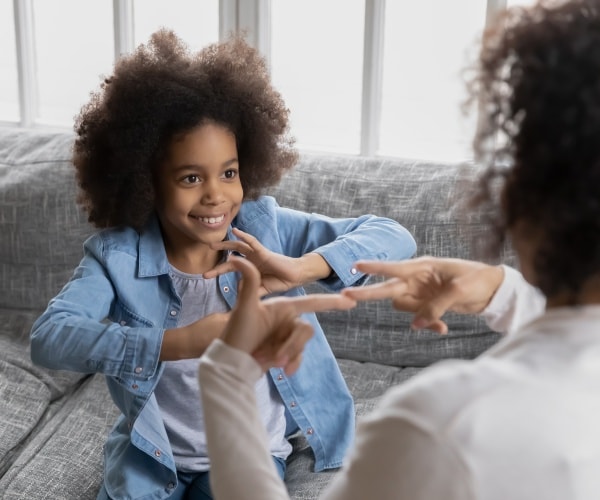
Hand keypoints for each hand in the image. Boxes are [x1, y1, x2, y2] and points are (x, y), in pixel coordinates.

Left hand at [205, 228, 330, 295]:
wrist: (296, 277)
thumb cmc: (280, 281)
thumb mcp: (261, 289)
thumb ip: (249, 289)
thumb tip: (237, 290)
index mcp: (249, 267)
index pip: (230, 267)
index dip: (218, 270)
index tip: (206, 276)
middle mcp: (251, 259)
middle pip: (230, 257)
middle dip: (217, 264)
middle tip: (204, 271)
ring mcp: (256, 254)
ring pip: (237, 246)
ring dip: (225, 245)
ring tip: (212, 245)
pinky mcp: (263, 252)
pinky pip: (252, 242)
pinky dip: (243, 235)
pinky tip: (235, 231)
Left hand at [222, 256, 355, 373]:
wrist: (232, 362)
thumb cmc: (236, 333)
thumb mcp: (244, 307)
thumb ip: (249, 281)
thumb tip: (239, 257)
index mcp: (282, 306)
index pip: (311, 302)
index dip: (331, 301)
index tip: (351, 300)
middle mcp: (288, 319)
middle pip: (306, 330)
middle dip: (292, 345)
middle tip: (276, 359)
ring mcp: (288, 336)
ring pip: (302, 344)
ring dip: (288, 354)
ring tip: (270, 362)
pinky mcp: (287, 351)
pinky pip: (300, 356)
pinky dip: (292, 363)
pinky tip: (283, 371)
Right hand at [341, 256, 503, 333]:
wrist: (494, 290)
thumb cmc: (478, 280)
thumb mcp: (458, 291)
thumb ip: (435, 307)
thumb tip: (416, 325)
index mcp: (423, 267)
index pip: (394, 268)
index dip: (374, 268)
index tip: (355, 266)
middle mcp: (417, 279)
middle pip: (387, 288)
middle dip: (368, 294)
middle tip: (345, 296)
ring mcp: (421, 293)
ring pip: (404, 308)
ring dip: (417, 317)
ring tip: (440, 324)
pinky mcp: (427, 305)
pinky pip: (418, 318)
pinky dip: (429, 325)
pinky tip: (443, 329)